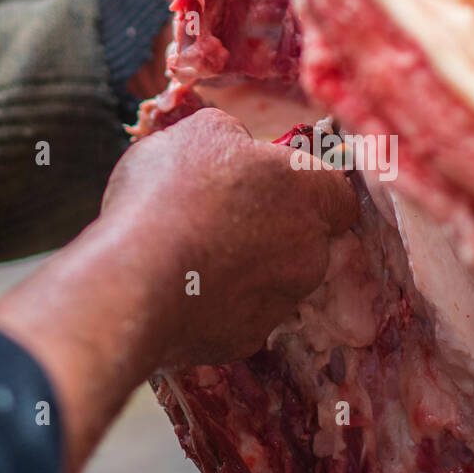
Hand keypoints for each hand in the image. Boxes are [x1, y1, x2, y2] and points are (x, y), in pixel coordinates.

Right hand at [101, 108, 358, 368]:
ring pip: (274, 280)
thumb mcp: (199, 131)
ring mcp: (281, 303)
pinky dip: (218, 305)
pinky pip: (239, 316)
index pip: (338, 196)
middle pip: (305, 239)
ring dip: (245, 268)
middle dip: (271, 229)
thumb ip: (233, 135)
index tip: (273, 186)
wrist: (134, 280)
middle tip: (220, 217)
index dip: (307, 189)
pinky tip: (180, 289)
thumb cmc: (171, 194)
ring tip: (190, 254)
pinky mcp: (247, 340)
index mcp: (306, 195)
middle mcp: (309, 253)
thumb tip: (237, 144)